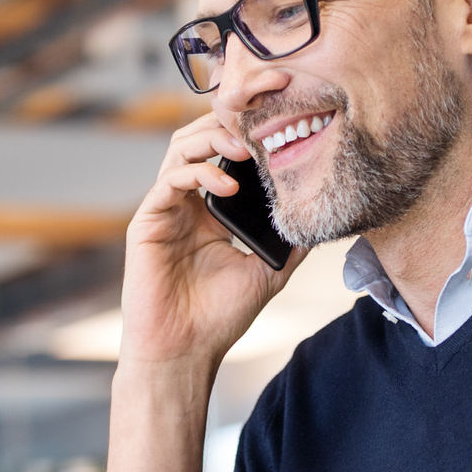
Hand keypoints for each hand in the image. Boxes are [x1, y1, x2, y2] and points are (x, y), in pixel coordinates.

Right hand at [118, 112, 305, 369]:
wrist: (185, 352)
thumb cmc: (219, 317)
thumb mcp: (269, 271)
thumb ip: (291, 241)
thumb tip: (323, 217)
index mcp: (211, 209)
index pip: (226, 153)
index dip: (249, 131)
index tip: (280, 120)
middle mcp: (187, 202)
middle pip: (201, 137)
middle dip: (230, 120)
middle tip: (262, 119)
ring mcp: (165, 209)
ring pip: (181, 148)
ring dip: (214, 139)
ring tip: (247, 148)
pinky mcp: (147, 222)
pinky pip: (168, 181)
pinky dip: (198, 174)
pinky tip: (229, 187)